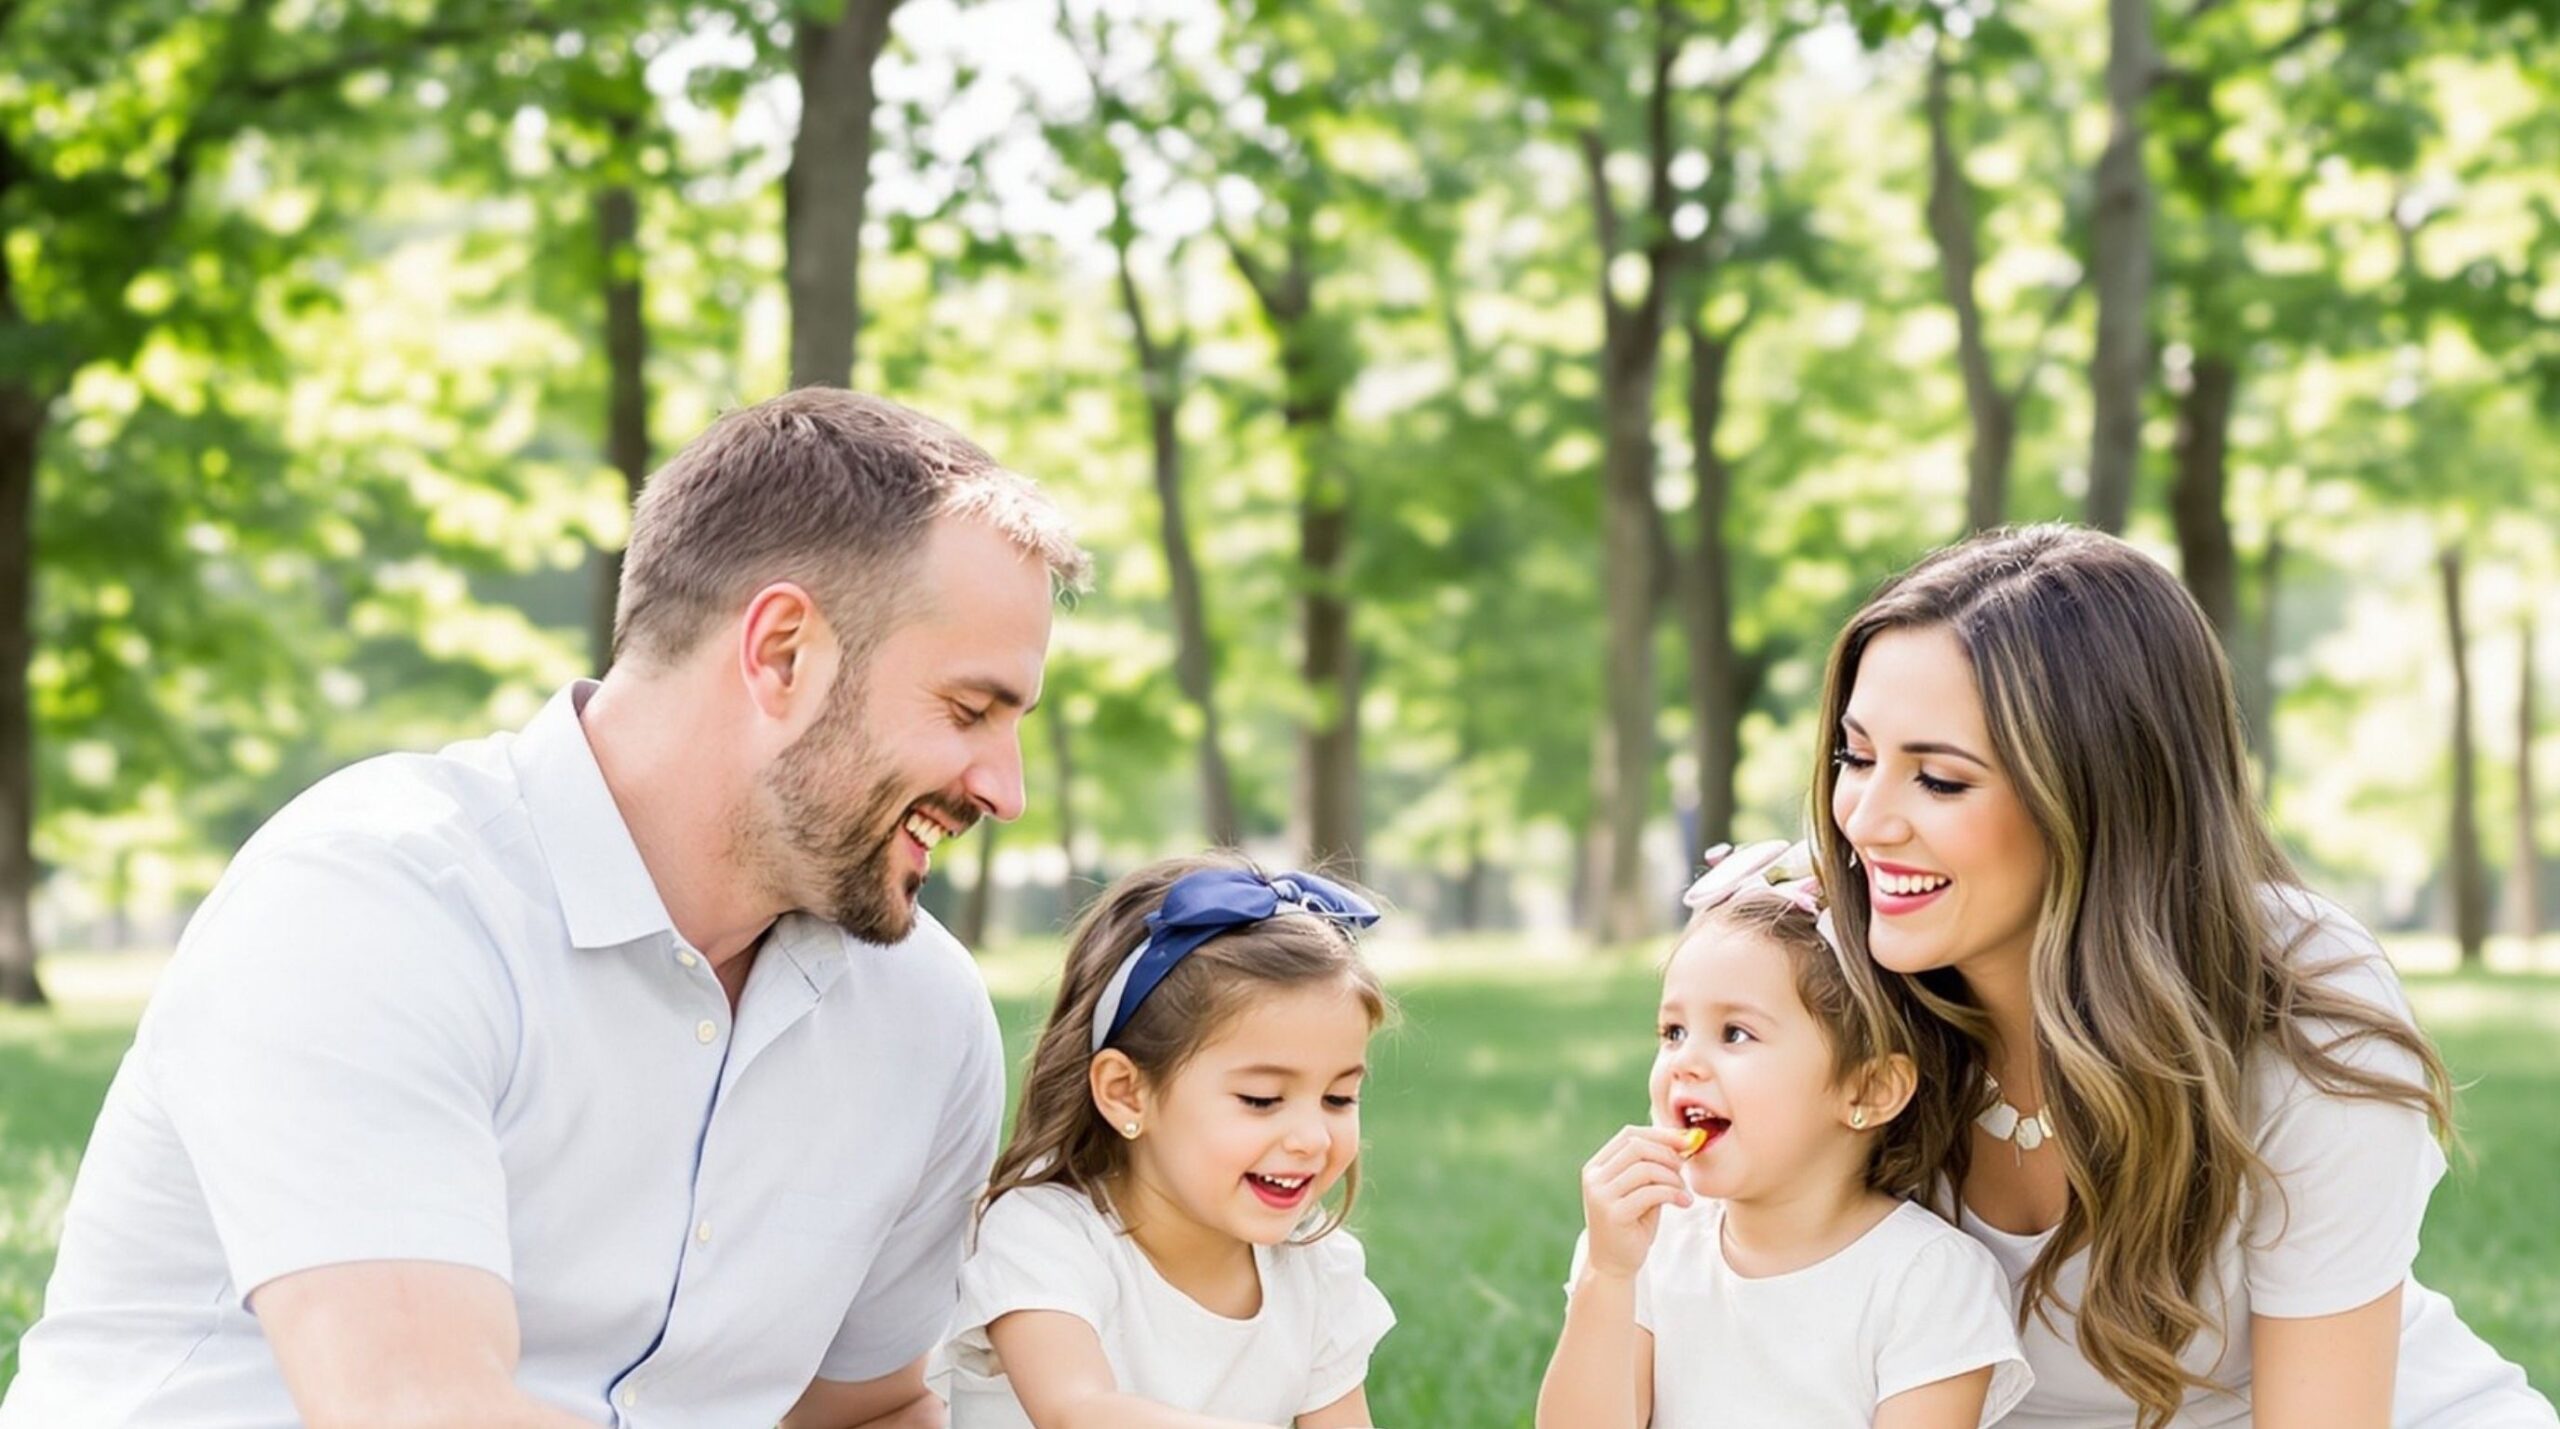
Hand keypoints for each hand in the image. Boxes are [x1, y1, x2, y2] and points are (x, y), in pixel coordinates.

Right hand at [1578, 1125, 1693, 1280]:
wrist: (1614, 1265)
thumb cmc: (1631, 1225)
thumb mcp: (1640, 1190)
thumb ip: (1652, 1167)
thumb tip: (1681, 1143)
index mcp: (1597, 1166)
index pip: (1629, 1135)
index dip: (1660, 1134)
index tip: (1686, 1141)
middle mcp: (1594, 1178)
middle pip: (1636, 1147)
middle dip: (1667, 1154)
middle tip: (1685, 1169)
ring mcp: (1600, 1195)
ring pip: (1645, 1168)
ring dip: (1672, 1177)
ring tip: (1683, 1191)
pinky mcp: (1613, 1214)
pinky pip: (1650, 1192)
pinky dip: (1673, 1193)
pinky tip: (1684, 1202)